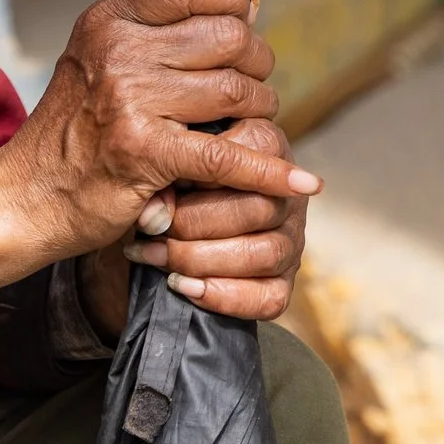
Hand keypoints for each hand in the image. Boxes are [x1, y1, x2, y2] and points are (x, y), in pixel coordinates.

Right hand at [0, 0, 320, 292]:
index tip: (241, 20)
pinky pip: (229, 156)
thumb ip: (164, 31)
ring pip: (237, 91)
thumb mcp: (103, 59)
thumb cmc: (75, 128)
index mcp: (109, 20)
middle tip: (249, 84)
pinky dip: (271, 172)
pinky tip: (301, 182)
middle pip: (229, 37)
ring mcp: (131, 101)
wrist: (29, 195)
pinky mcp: (147, 153)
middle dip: (255, 62)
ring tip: (249, 123)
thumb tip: (250, 1)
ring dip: (259, 111)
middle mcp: (119, 52)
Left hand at [120, 117, 306, 320]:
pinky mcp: (285, 280)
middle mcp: (288, 192)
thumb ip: (168, 173)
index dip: (204, 176)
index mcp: (266, 144)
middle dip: (195, 223)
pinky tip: (185, 287)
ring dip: (202, 261)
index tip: (166, 184)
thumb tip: (156, 216)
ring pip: (263, 254)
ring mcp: (291, 238)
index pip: (250, 158)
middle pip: (257, 208)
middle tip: (151, 228)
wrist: (169, 221)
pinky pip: (269, 298)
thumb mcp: (168, 158)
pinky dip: (224, 297)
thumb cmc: (170, 177)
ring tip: (156, 258)